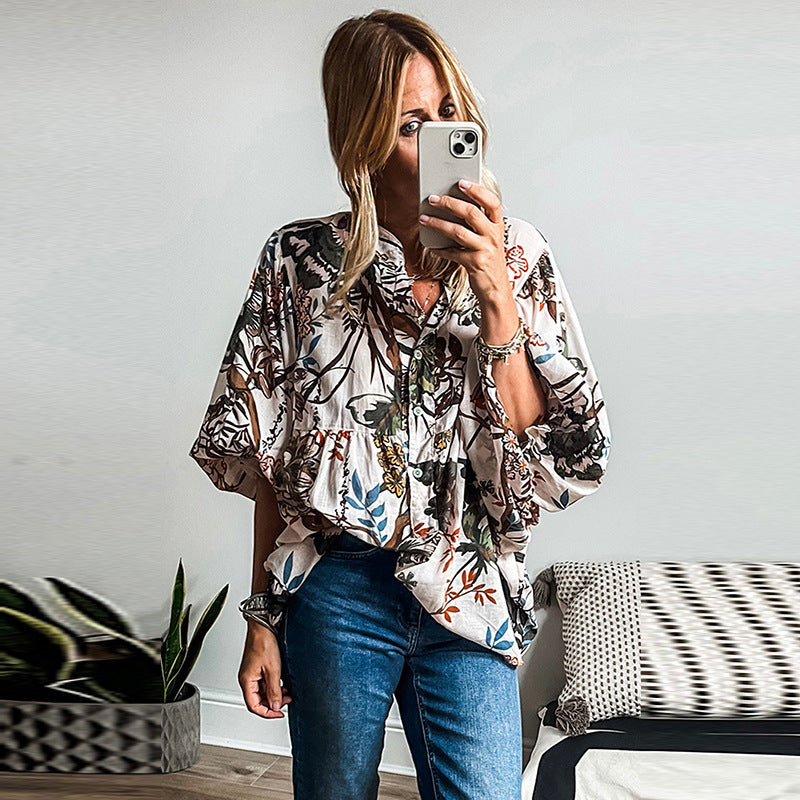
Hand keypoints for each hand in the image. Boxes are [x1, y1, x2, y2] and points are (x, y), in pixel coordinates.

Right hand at [237, 621, 291, 717]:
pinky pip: (264, 683)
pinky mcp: (257, 668)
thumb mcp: (273, 669)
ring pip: (262, 692)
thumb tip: (276, 706)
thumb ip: (274, 689)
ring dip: (274, 694)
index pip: (254, 706)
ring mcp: (252, 673)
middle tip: (287, 701)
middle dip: (273, 703)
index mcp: (246, 681)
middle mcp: (247, 678)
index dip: (267, 712)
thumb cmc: (264, 642)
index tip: (279, 713)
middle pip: (258, 700)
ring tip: (287, 692)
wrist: (263, 625)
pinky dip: (274, 686)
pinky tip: (283, 684)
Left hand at [419, 180, 510, 304]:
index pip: (492, 202)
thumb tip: (451, 207)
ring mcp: (485, 250)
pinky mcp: (475, 263)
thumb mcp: (487, 240)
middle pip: (471, 213)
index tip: (461, 182)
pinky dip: (440, 249)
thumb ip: (476, 225)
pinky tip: (432, 247)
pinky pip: (453, 253)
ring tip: (424, 218)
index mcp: (497, 226)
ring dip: (438, 223)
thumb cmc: (488, 261)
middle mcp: (493, 236)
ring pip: (459, 231)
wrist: (496, 289)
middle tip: (433, 198)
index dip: (477, 191)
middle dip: (449, 203)